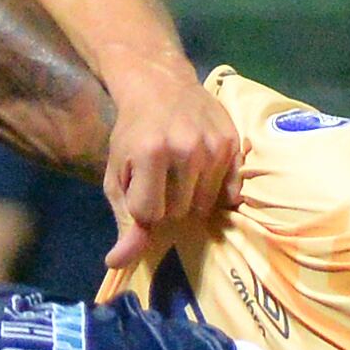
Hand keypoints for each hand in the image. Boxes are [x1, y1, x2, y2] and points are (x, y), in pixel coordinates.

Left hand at [102, 73, 239, 272]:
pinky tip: (203, 172)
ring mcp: (214, 146)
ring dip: (191, 198)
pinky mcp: (234, 144)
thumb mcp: (116, 174)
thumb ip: (123, 220)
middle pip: (179, 212)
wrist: (161, 85)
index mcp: (151, 154)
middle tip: (161, 175)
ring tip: (180, 171)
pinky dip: (216, 191)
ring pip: (204, 206)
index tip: (139, 185)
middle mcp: (187, 149)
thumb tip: (118, 263)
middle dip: (167, 203)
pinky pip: (230, 193)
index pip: (150, 215)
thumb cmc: (132, 133)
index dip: (142, 206)